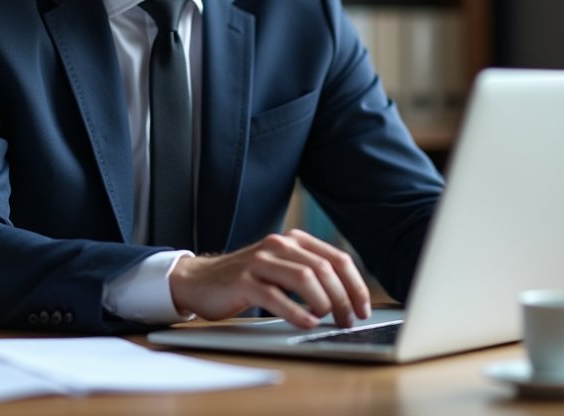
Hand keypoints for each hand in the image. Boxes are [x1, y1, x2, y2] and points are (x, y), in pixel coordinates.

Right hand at [169, 229, 370, 328]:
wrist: (199, 281)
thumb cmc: (247, 280)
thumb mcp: (282, 269)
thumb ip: (310, 273)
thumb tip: (349, 298)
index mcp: (293, 240)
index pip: (337, 259)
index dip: (355, 285)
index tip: (363, 308)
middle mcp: (278, 245)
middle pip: (324, 269)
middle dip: (343, 298)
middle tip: (348, 320)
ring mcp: (259, 262)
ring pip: (305, 278)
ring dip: (324, 303)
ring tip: (328, 321)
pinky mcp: (243, 281)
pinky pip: (276, 296)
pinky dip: (297, 312)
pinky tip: (308, 323)